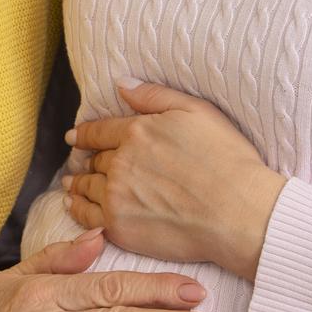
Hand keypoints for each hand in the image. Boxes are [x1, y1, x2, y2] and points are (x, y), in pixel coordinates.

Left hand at [64, 80, 288, 281]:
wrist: (238, 212)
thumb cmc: (227, 159)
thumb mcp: (197, 111)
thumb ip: (154, 95)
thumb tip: (121, 84)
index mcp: (137, 131)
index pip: (99, 131)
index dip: (85, 133)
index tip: (75, 136)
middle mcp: (120, 162)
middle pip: (95, 159)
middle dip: (87, 159)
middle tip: (80, 162)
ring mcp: (117, 196)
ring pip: (87, 186)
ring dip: (77, 182)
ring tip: (72, 183)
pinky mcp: (120, 227)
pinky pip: (87, 216)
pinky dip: (77, 208)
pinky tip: (74, 205)